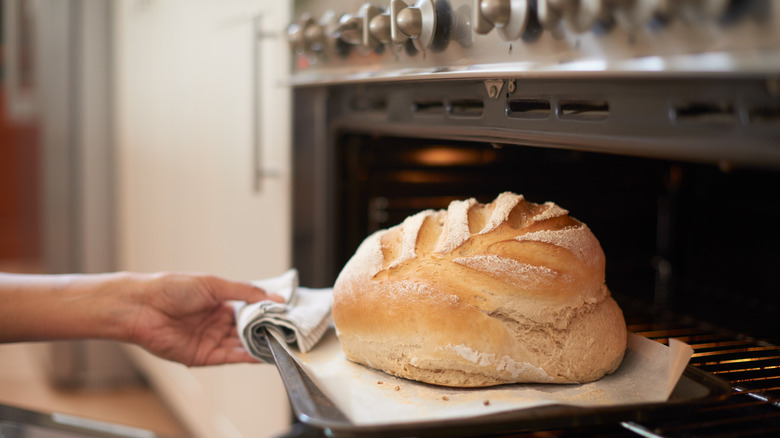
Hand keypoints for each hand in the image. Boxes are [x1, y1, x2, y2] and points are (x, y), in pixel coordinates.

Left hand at [124, 273, 283, 365]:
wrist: (142, 307)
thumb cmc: (172, 288)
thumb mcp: (214, 284)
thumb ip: (245, 292)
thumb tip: (274, 298)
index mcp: (220, 302)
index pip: (250, 310)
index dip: (267, 312)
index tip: (286, 313)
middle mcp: (217, 322)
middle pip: (249, 329)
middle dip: (266, 330)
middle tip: (287, 330)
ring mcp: (211, 340)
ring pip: (242, 345)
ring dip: (260, 345)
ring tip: (279, 343)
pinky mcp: (203, 356)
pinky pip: (230, 357)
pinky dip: (247, 356)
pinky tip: (262, 354)